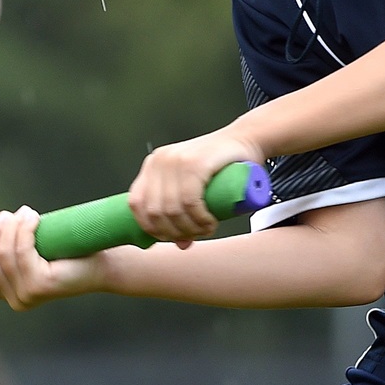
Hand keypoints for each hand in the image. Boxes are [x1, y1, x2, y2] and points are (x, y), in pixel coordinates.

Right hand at [0, 208, 106, 310]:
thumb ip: (6, 233)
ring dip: (11, 226)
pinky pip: (21, 252)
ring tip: (27, 213)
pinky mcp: (40, 286)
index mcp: (8, 292)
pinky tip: (34, 218)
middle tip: (14, 214)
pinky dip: (24, 230)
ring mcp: (26, 295)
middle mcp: (15, 299)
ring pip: (2, 253)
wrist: (103, 262)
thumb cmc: (68, 250)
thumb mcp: (31, 239)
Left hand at [127, 127, 261, 244]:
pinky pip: (189, 201)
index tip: (170, 238)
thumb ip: (182, 212)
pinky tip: (210, 223)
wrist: (247, 139)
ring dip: (190, 228)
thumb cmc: (222, 166)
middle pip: (155, 212)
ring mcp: (176, 159)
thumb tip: (180, 244)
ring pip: (172, 209)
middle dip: (174, 233)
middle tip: (195, 235)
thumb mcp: (194, 188)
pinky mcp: (195, 161)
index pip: (136, 204)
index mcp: (152, 166)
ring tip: (206, 229)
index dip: (150, 228)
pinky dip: (199, 219)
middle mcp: (160, 160)